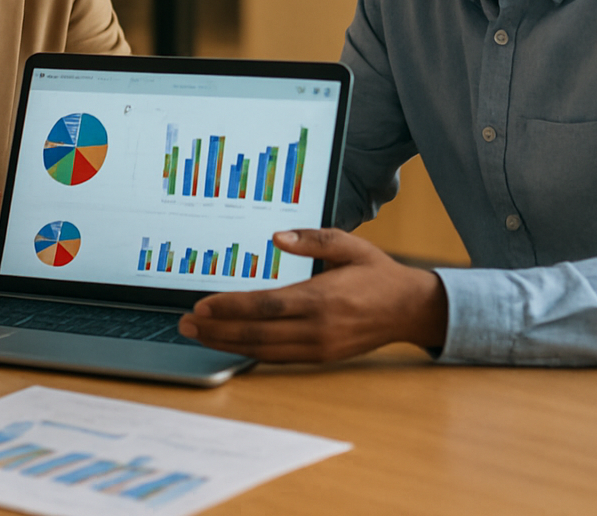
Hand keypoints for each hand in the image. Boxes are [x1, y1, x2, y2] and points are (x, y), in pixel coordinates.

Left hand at [177, 228, 447, 363]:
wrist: (410, 309)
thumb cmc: (377, 274)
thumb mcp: (348, 245)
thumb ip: (311, 239)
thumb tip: (277, 237)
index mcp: (322, 298)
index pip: (265, 306)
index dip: (230, 307)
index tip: (202, 304)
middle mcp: (318, 328)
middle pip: (257, 333)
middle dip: (217, 329)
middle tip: (186, 322)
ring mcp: (319, 346)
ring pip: (263, 350)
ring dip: (227, 343)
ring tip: (198, 334)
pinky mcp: (321, 357)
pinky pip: (278, 358)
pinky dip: (250, 352)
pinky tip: (230, 344)